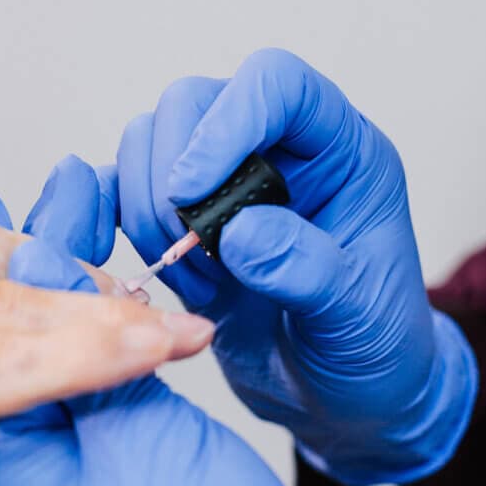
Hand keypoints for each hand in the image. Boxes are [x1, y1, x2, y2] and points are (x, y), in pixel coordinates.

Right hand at [26, 49, 475, 485]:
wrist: (343, 401)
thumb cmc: (372, 349)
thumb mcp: (359, 320)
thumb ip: (309, 271)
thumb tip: (241, 233)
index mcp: (339, 151)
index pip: (275, 84)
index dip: (226, 121)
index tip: (192, 190)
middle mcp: (276, 151)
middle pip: (192, 103)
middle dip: (170, 176)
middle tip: (190, 250)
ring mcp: (222, 184)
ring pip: (147, 144)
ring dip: (148, 213)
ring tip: (197, 283)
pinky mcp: (178, 226)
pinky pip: (119, 194)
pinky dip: (112, 229)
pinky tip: (148, 283)